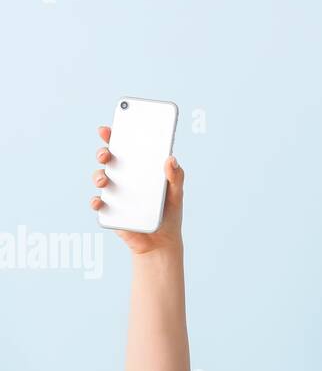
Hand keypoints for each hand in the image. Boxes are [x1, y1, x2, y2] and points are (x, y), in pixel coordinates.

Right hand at [89, 125, 184, 255]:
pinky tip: (100, 201)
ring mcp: (115, 194)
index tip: (109, 128)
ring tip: (104, 179)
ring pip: (100, 179)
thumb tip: (171, 159)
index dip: (116, 137)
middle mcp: (125, 179)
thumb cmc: (169, 214)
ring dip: (98, 175)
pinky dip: (96, 201)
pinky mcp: (110, 212)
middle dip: (103, 153)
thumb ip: (176, 177)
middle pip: (109, 160)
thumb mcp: (176, 194)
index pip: (126, 149)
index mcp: (141, 169)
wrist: (161, 242)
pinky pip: (98, 204)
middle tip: (106, 153)